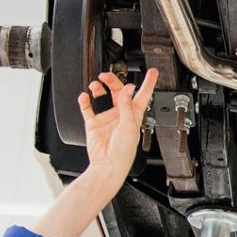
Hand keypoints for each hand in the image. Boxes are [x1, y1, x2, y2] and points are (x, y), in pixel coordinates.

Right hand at [77, 67, 157, 185]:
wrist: (108, 165)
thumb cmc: (123, 152)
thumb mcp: (129, 126)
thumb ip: (127, 106)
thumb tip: (128, 89)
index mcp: (134, 115)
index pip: (143, 95)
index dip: (148, 83)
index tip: (153, 72)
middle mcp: (121, 115)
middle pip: (118, 91)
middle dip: (113, 81)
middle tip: (105, 76)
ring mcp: (107, 118)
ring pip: (102, 96)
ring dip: (98, 88)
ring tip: (94, 85)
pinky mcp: (94, 124)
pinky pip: (88, 109)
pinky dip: (85, 101)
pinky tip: (84, 96)